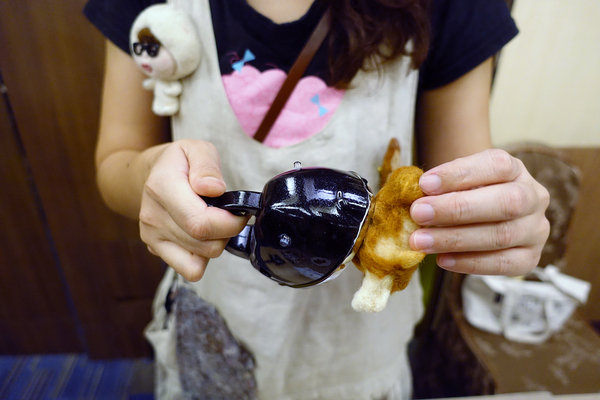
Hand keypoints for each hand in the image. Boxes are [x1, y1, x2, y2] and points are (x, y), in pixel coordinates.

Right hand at [139, 140, 247, 280]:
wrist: (151, 173)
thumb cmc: (181, 161)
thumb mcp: (197, 148)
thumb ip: (207, 166)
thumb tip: (213, 189)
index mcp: (162, 187)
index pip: (200, 223)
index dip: (230, 223)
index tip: (241, 211)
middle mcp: (152, 216)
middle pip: (205, 245)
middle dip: (227, 233)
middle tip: (230, 215)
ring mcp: (151, 236)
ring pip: (199, 260)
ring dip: (216, 244)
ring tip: (214, 222)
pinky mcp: (155, 249)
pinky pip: (190, 269)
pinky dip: (203, 257)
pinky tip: (203, 237)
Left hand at [409, 149, 549, 275]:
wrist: (485, 216)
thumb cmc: (465, 194)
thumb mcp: (456, 182)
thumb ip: (439, 187)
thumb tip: (410, 195)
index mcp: (515, 169)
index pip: (496, 165)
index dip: (460, 174)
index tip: (424, 183)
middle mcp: (533, 197)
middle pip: (505, 202)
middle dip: (456, 208)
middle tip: (419, 213)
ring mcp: (535, 229)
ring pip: (501, 235)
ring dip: (455, 239)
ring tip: (420, 241)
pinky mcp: (530, 258)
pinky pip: (504, 264)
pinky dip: (470, 263)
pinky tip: (442, 259)